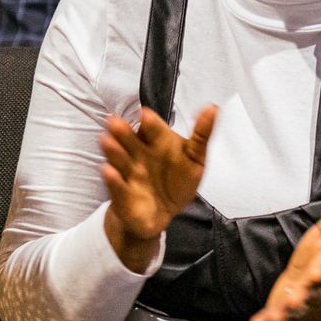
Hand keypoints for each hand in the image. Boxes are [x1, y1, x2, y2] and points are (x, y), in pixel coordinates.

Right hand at [99, 106, 215, 272]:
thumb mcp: (195, 158)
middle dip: (122, 132)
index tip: (146, 114)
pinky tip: (109, 171)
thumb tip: (213, 108)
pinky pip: (116, 186)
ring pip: (119, 160)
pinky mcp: (122, 195)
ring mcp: (129, 174)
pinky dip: (112, 179)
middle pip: (129, 141)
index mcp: (156, 142)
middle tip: (114, 121)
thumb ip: (202, 134)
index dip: (149, 122)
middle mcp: (139, 155)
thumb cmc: (177, 181)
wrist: (162, 213)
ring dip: (113, 151)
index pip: (151, 129)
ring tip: (107, 141)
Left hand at [249, 197, 320, 320]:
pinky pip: (273, 317)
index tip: (318, 273)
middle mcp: (314, 291)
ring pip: (292, 311)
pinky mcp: (281, 308)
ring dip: (284, 314)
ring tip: (275, 318)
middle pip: (310, 296)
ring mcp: (298, 303)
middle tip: (296, 301)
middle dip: (303, 299)